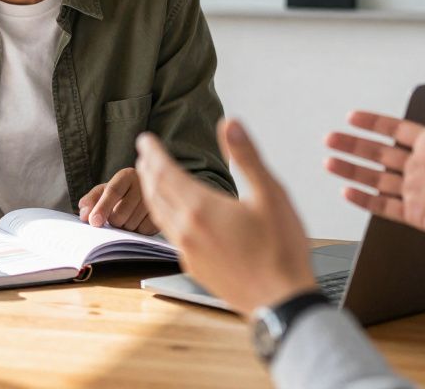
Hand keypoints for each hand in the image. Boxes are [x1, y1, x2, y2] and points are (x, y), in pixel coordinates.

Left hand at [78, 167, 157, 233]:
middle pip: (120, 214)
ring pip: (131, 225)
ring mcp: (156, 200)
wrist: (149, 192)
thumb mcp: (105, 190)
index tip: (94, 222)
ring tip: (128, 217)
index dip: (102, 207)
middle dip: (112, 220)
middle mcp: (144, 184)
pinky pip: (144, 231)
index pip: (113, 191)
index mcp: (127, 175)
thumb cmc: (122, 192)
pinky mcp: (163, 214)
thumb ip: (92, 199)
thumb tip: (84, 215)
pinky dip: (137, 230)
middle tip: (115, 216)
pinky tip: (138, 221)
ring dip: (125, 226)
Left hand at [137, 120, 315, 315]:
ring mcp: (187, 252)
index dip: (152, 153)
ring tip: (151, 180)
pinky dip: (163, 216)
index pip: (164, 172)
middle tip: (143, 154)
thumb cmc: (281, 249)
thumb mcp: (271, 194)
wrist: (281, 302)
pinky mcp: (194, 268)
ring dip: (151, 193)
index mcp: (201, 207)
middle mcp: (186, 229)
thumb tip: (230, 123)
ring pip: (159, 215)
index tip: (144, 139)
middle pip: (155, 192)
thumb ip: (247, 157)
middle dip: (148, 170)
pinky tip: (171, 216)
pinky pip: (169, 235)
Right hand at [325, 81, 424, 262]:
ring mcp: (418, 191)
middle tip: (331, 138)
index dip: (373, 124)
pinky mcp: (417, 215)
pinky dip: (364, 200)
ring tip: (330, 162)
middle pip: (378, 153)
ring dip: (352, 170)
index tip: (352, 117)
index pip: (395, 130)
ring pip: (375, 179)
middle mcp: (422, 167)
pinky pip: (384, 206)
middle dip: (353, 145)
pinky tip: (348, 191)